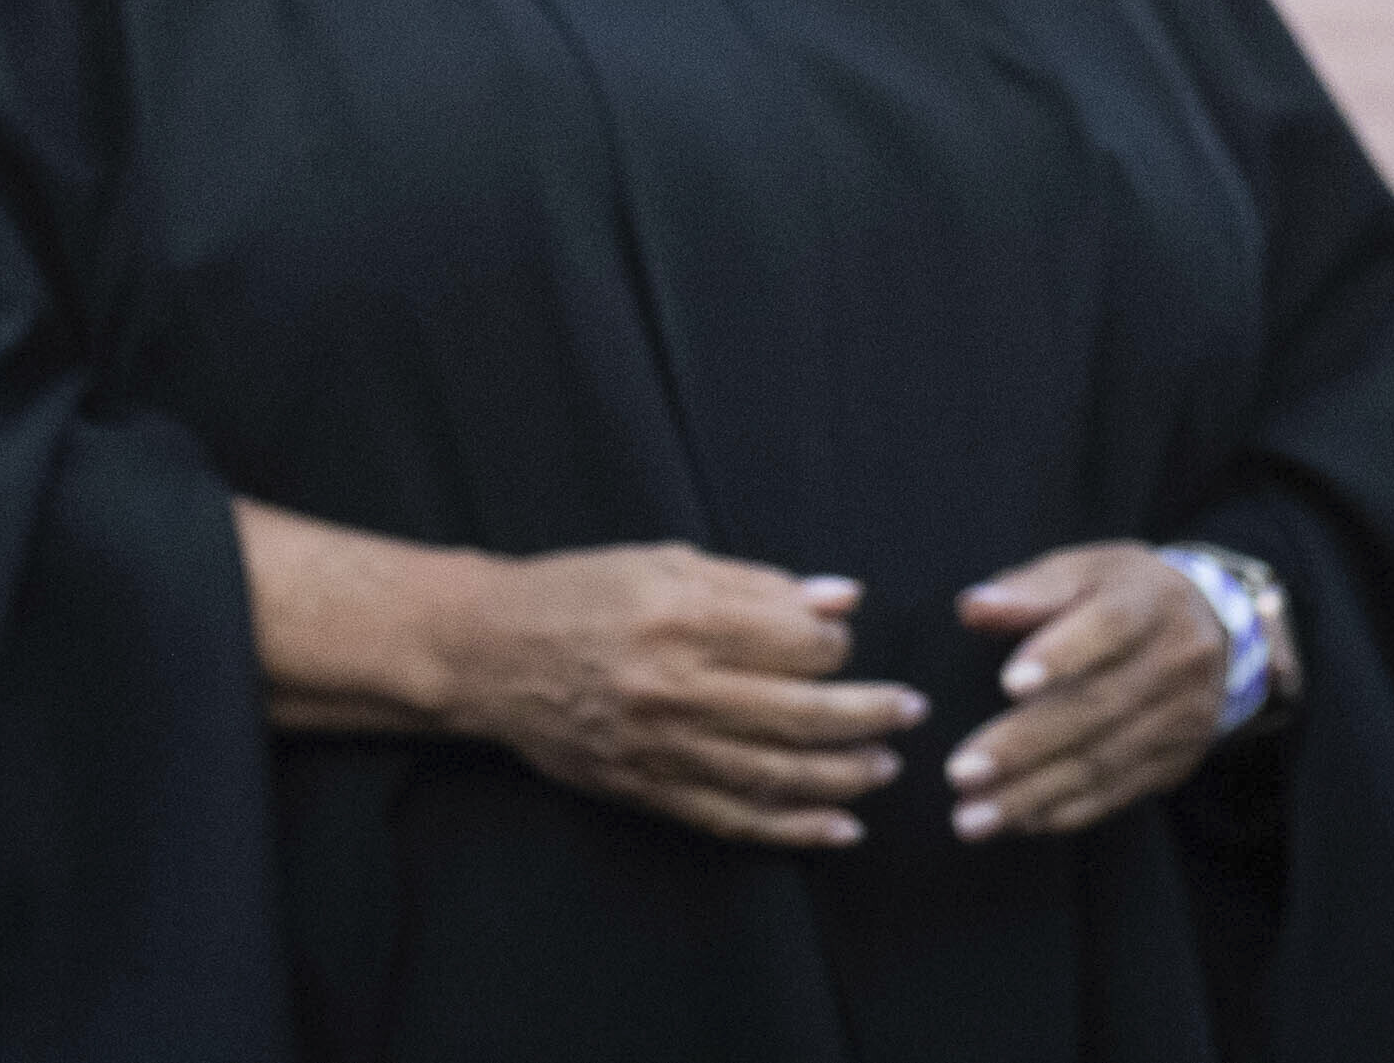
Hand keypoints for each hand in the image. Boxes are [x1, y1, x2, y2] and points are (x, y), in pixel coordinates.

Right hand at [435, 545, 928, 848]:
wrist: (484, 652)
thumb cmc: (574, 595)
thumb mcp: (657, 564)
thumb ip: (752, 583)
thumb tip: (841, 601)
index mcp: (679, 616)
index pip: (794, 641)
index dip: (835, 645)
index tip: (844, 644)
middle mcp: (674, 684)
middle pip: (801, 712)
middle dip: (870, 713)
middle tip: (909, 711)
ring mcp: (661, 744)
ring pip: (779, 773)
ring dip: (847, 774)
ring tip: (885, 765)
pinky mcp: (647, 787)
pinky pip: (736, 819)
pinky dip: (795, 828)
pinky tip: (840, 826)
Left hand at [947, 544, 1229, 839]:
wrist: (1216, 632)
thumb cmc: (1124, 594)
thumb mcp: (1085, 570)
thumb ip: (1029, 589)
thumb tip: (972, 608)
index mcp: (1148, 605)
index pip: (1110, 628)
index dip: (1061, 656)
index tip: (1008, 683)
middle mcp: (1174, 666)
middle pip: (1100, 709)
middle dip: (1026, 745)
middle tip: (961, 773)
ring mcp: (1180, 722)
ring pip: (1105, 762)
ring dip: (1035, 794)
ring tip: (972, 817)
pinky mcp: (1174, 764)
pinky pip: (1119, 793)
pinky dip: (1066, 811)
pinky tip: (1016, 822)